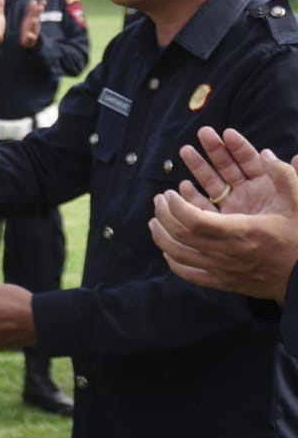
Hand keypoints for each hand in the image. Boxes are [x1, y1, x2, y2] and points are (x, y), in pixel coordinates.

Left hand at [19, 0, 45, 49]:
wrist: (30, 44)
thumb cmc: (30, 29)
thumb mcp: (31, 19)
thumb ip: (32, 10)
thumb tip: (34, 0)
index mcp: (33, 20)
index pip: (37, 12)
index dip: (39, 6)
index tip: (43, 1)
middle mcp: (34, 26)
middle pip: (36, 18)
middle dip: (38, 13)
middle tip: (40, 7)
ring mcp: (33, 33)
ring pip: (34, 28)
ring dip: (34, 24)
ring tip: (35, 20)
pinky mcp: (30, 41)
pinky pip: (30, 39)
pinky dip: (30, 37)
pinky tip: (29, 35)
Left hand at [149, 127, 297, 303]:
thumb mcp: (297, 205)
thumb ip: (284, 177)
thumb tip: (266, 154)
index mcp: (239, 231)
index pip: (194, 220)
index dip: (176, 206)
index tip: (170, 193)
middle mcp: (225, 252)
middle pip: (180, 235)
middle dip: (164, 214)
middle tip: (159, 199)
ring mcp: (221, 270)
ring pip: (178, 255)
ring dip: (161, 236)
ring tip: (154, 220)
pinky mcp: (223, 283)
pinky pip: (189, 275)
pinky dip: (173, 262)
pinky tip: (167, 251)